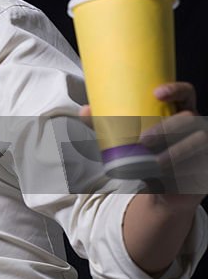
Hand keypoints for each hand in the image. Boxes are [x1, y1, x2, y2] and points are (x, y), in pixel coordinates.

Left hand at [81, 82, 205, 198]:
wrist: (163, 189)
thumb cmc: (146, 157)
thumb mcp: (126, 140)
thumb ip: (107, 125)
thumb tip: (84, 111)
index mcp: (179, 112)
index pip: (186, 93)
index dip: (175, 89)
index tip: (156, 93)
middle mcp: (196, 126)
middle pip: (189, 119)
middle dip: (167, 128)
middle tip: (143, 140)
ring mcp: (205, 145)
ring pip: (197, 142)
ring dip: (176, 151)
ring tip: (155, 162)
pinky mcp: (206, 166)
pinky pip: (201, 164)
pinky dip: (186, 169)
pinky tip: (172, 175)